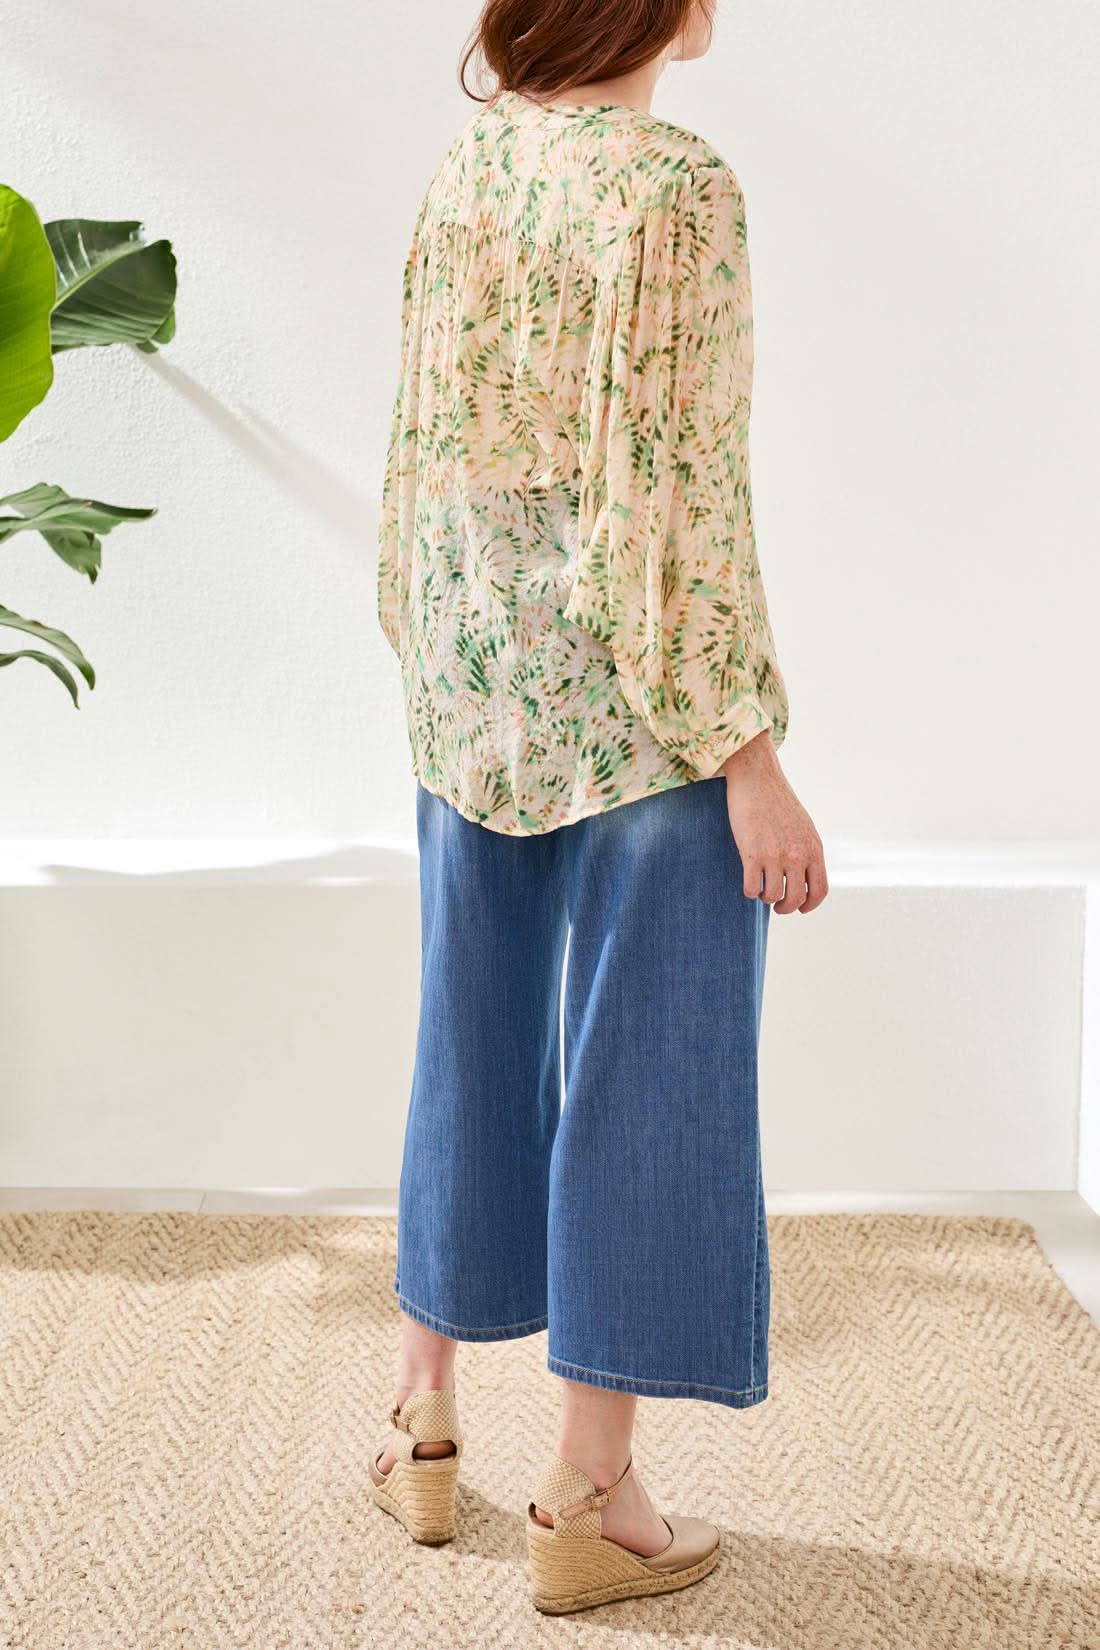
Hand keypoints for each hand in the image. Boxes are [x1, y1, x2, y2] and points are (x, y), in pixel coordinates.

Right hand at [721, 732, 827, 912]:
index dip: (809, 905)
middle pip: (796, 899)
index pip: (819, 891)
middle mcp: (797, 855)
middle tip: (775, 904)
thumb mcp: (804, 827)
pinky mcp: (752, 854)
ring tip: (760, 890)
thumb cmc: (778, 801)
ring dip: (766, 898)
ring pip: (773, 896)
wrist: (757, 779)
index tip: (799, 907)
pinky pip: (752, 888)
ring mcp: (775, 855)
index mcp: (814, 849)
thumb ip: (806, 851)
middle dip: (785, 907)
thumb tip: (803, 876)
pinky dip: (749, 892)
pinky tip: (748, 883)